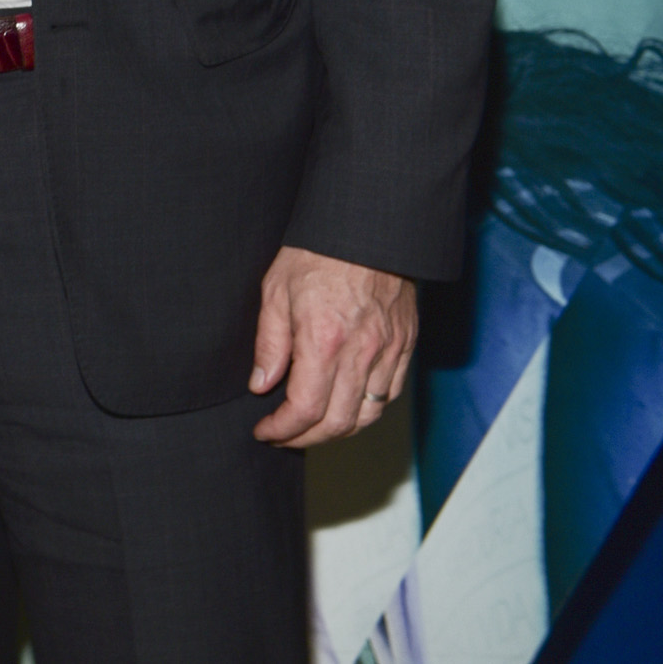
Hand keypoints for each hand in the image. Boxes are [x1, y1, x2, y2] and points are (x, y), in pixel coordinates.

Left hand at [249, 245, 416, 446]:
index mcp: (324, 341)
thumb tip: (261, 384)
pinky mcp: (405, 346)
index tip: (265, 431)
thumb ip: (269, 343)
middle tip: (283, 435)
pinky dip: (366, 411)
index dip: (283, 429)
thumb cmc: (317, 254)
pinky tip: (345, 407)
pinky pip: (390, 395)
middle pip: (339, 423)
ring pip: (368, 416)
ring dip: (338, 431)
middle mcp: (362, 354)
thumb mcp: (276, 291)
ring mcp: (389, 352)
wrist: (367, 229)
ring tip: (311, 427)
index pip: (305, 409)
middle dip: (306, 439)